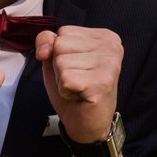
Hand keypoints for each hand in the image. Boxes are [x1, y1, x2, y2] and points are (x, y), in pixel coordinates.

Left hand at [37, 25, 122, 147]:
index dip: (60, 53)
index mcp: (104, 36)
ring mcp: (109, 64)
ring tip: (79, 88)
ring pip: (61, 62)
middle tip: (77, 80)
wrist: (88, 124)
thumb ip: (48, 42)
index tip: (77, 68)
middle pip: (61, 44)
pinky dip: (65, 91)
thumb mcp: (56, 59)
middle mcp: (111, 46)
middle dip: (60, 66)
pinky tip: (80, 96)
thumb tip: (45, 49)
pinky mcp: (102, 82)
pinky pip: (65, 79)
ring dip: (62, 80)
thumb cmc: (75, 90)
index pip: (63, 32)